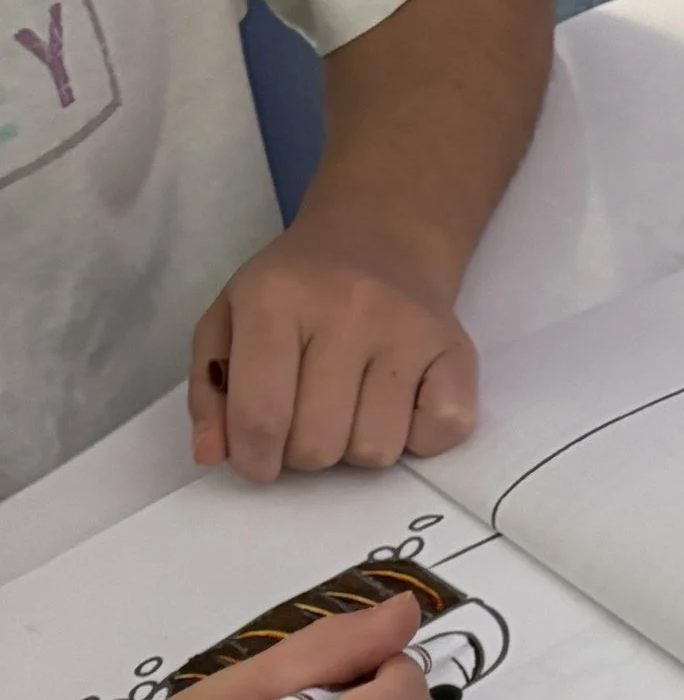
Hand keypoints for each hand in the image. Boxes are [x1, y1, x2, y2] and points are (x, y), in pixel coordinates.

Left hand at [190, 217, 477, 482]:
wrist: (379, 238)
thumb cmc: (297, 289)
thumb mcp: (232, 319)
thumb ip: (211, 390)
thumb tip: (211, 455)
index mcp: (275, 297)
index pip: (262, 415)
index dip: (255, 458)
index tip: (259, 461)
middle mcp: (346, 308)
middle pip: (319, 445)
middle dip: (306, 453)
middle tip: (307, 422)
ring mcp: (407, 329)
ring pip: (376, 450)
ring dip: (358, 447)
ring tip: (352, 408)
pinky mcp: (457, 351)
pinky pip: (438, 435)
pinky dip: (418, 438)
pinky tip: (401, 404)